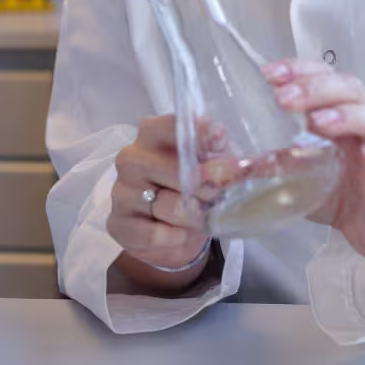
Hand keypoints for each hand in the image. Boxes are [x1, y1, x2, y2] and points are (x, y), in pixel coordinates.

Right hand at [108, 115, 212, 290]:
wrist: (163, 231)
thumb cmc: (187, 187)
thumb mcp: (206, 165)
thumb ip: (220, 155)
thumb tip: (245, 156)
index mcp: (151, 133)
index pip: (173, 127)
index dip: (202, 136)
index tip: (222, 142)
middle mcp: (131, 158)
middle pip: (179, 172)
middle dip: (211, 186)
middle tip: (228, 193)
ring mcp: (121, 191)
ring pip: (172, 206)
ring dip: (197, 216)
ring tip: (204, 216)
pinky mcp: (119, 224)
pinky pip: (156, 234)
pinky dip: (176, 238)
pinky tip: (180, 235)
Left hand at [263, 59, 364, 263]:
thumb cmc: (331, 192)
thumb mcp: (289, 176)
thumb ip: (261, 161)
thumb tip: (216, 155)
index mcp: (333, 112)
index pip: (320, 76)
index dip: (298, 69)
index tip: (269, 74)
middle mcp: (361, 120)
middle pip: (348, 87)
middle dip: (315, 88)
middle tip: (284, 99)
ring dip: (346, 113)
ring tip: (320, 122)